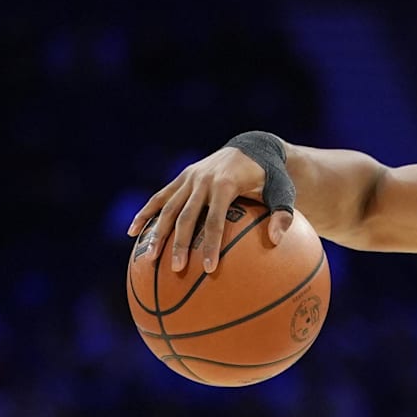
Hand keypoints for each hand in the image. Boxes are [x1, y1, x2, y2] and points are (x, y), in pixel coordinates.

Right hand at [126, 145, 292, 273]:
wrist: (252, 147)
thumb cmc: (271, 176)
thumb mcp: (284, 192)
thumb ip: (283, 215)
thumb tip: (276, 240)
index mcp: (226, 185)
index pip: (215, 221)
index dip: (211, 245)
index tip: (209, 269)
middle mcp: (203, 180)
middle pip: (187, 217)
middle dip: (180, 244)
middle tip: (177, 269)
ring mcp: (189, 178)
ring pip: (168, 208)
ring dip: (157, 232)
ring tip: (149, 258)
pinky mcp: (182, 178)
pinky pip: (160, 198)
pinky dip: (145, 214)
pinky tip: (133, 232)